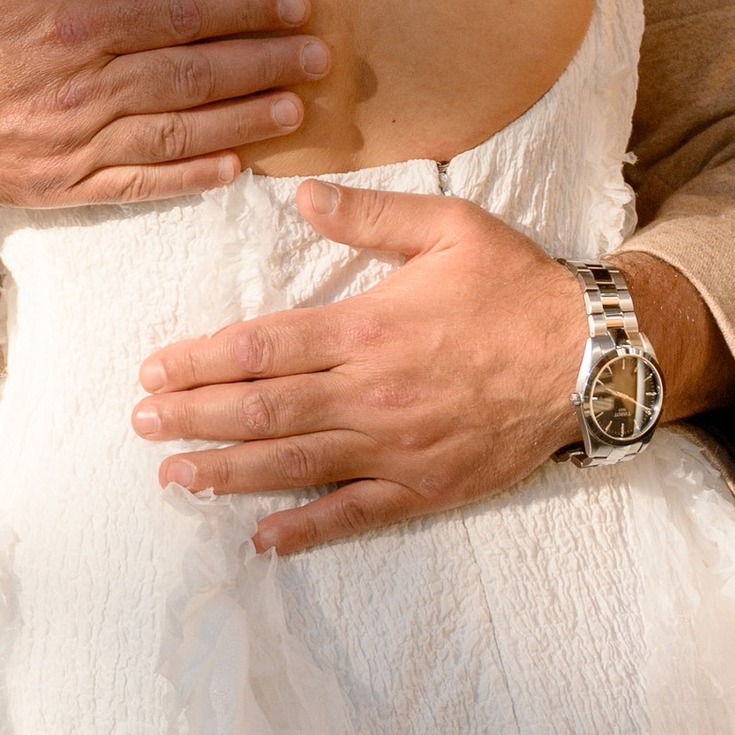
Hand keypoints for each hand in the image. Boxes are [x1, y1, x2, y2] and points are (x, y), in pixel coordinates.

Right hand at [0, 0, 329, 206]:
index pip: (177, 12)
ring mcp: (72, 144)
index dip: (243, 7)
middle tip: (322, 56)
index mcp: (68, 24)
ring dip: (245, 119)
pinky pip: (138, 184)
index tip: (295, 3)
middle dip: (265, 62)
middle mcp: (81, 88)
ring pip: (178, 131)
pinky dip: (191, 177)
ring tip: (299, 109)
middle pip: (193, 73)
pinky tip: (234, 169)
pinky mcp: (56, 186)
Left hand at [133, 181, 727, 559]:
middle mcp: (369, 394)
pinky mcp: (423, 486)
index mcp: (367, 328)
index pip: (262, 347)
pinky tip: (262, 538)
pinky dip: (304, 528)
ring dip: (228, 473)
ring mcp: (394, 447)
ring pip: (293, 465)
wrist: (591, 358)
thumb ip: (369, 215)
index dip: (200, 361)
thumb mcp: (449, 226)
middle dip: (195, 417)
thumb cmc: (517, 286)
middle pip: (262, 410)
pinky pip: (353, 513)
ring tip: (175, 478)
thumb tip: (299, 196)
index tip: (155, 371)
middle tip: (143, 425)